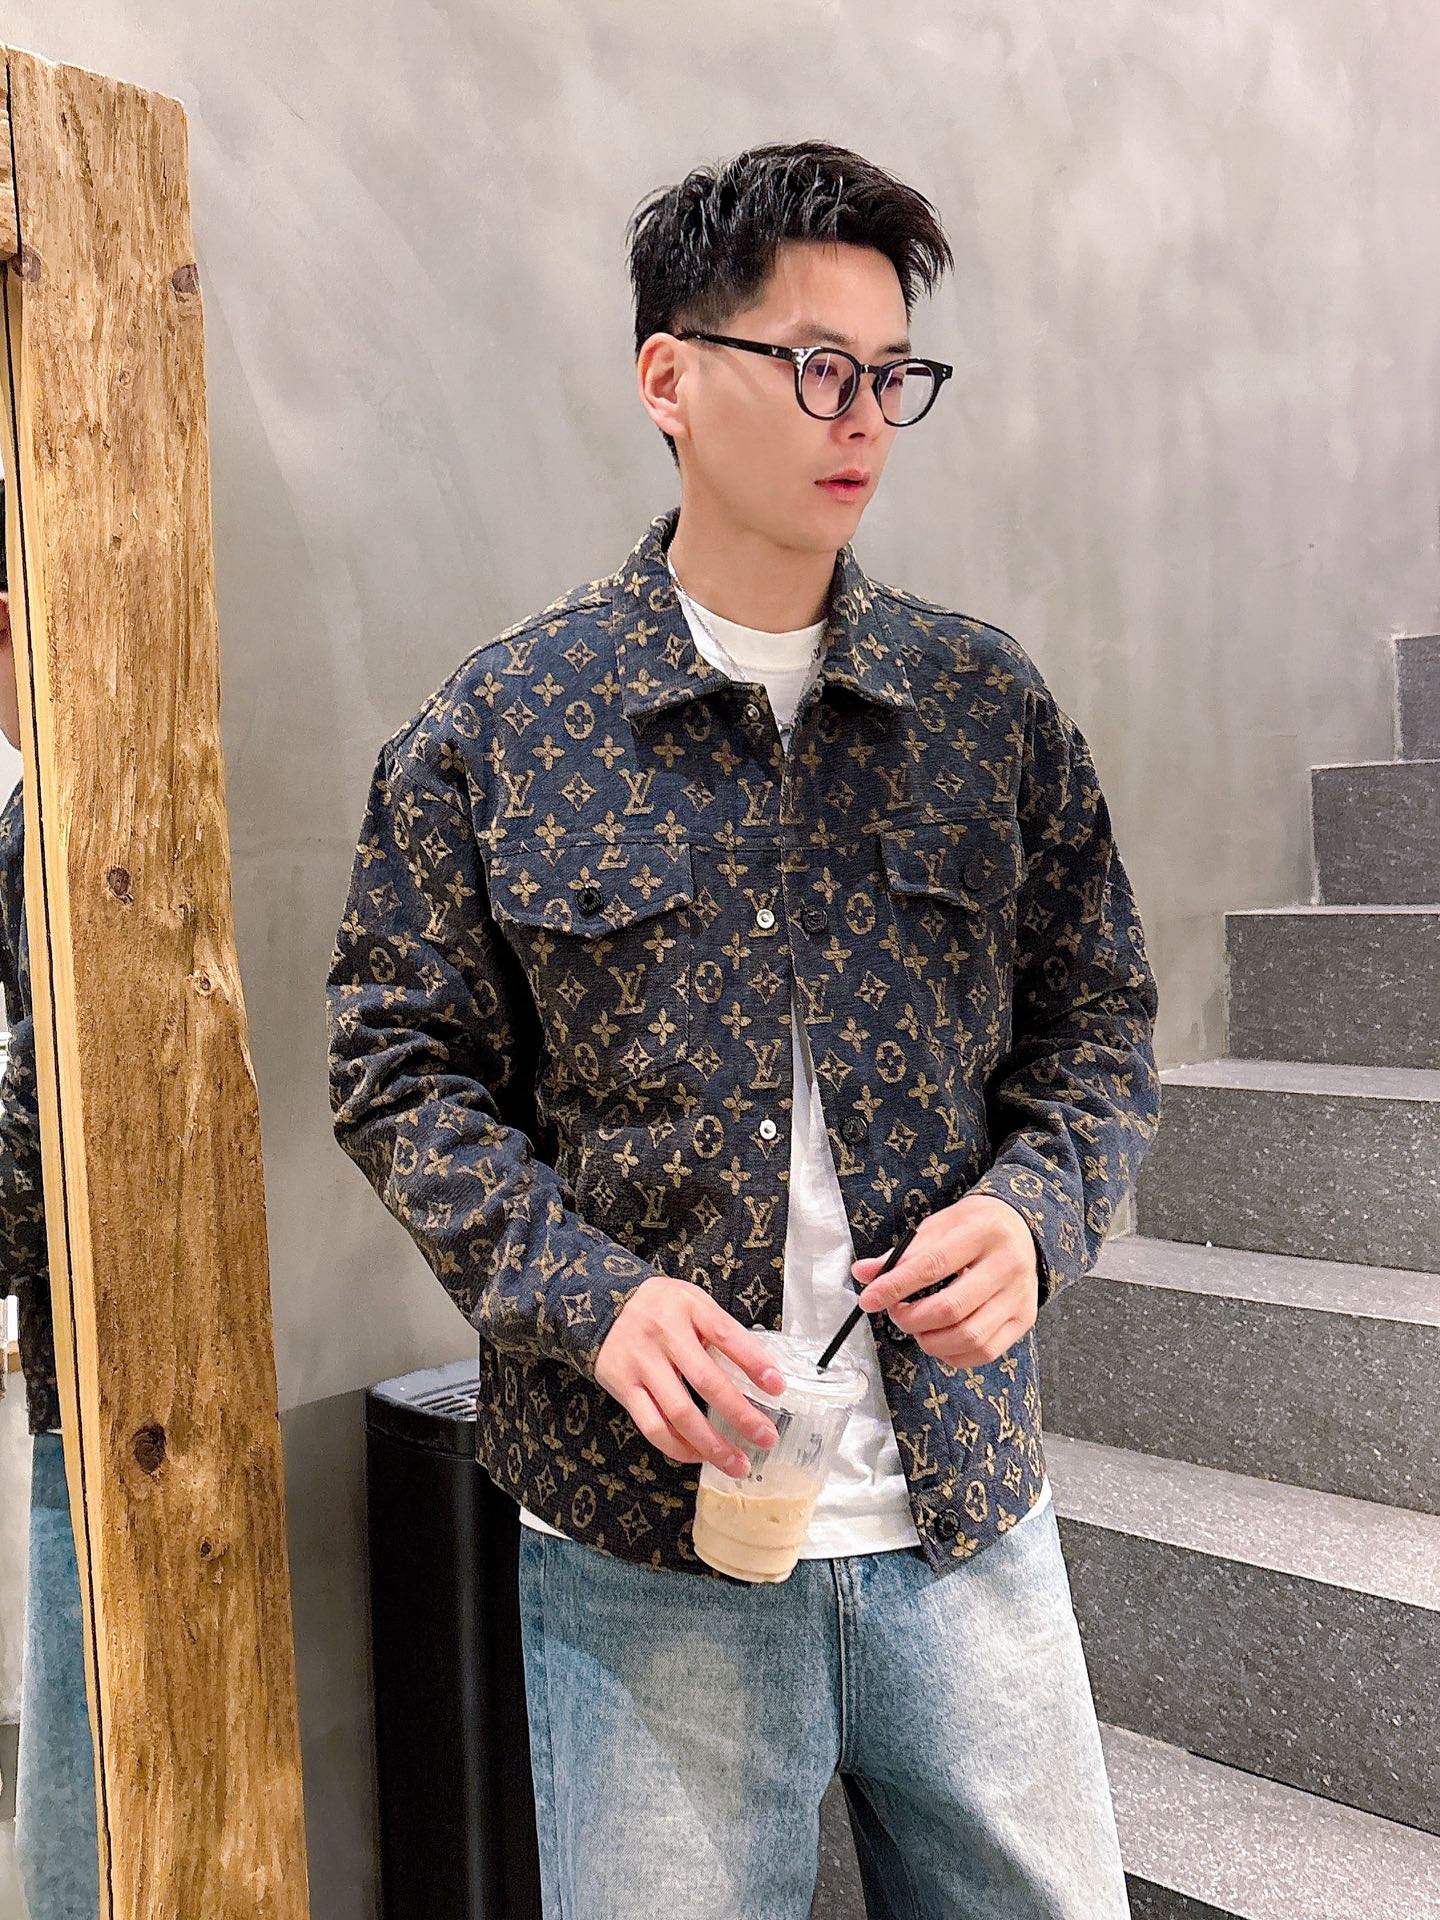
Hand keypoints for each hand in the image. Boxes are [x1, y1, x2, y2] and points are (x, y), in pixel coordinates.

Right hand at [594, 1275, 786, 1478]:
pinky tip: (699, 1455)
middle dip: (740, 1415)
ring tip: (737, 1463)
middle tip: (766, 1437)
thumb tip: (759, 1371)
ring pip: (679, 1413)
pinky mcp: (623, 1386)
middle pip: (707, 1381)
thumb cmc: (659, 1307)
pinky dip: (678, 1447)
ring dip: (712, 1444)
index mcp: (688, 1308)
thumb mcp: (692, 1301)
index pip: (727, 1335)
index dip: (755, 1362)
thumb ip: (719, 1329)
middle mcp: (663, 1335)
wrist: (601, 1305)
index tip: (778, 1387)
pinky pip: (652, 1425)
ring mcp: (641, 1363)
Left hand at [849, 1194, 1039, 1367]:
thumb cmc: (974, 1227)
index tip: (869, 1299)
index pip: (932, 1265)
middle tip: (896, 1313)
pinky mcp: (1024, 1319)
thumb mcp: (937, 1227)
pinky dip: (953, 1354)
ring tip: (918, 1327)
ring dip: (931, 1341)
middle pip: (951, 1308)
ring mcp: (1019, 1295)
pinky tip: (940, 1340)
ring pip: (970, 1336)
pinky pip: (985, 1352)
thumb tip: (864, 1273)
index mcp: (982, 1232)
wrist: (1020, 1229)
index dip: (895, 1287)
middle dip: (911, 1318)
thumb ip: (901, 1254)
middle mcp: (1007, 1265)